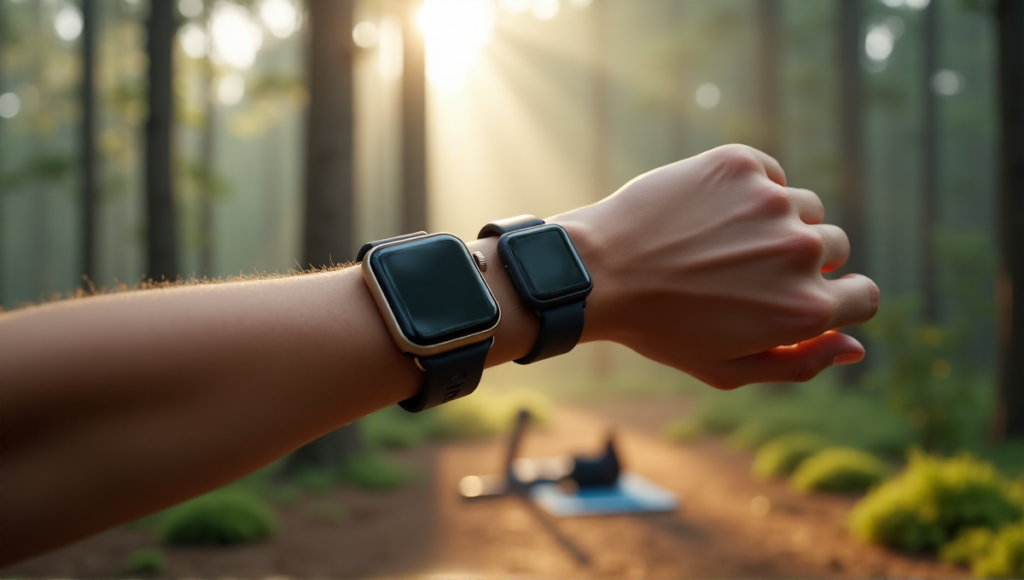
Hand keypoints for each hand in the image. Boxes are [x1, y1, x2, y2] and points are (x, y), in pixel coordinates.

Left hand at [555, 144, 878, 388]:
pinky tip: (709, 212)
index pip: (865, 297)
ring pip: (804, 208)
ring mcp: (772, 202)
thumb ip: (802, 363)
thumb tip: (857, 346)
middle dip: (801, 262)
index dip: (840, 300)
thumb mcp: (729, 368)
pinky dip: (751, 190)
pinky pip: (770, 175)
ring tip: (721, 242)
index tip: (807, 295)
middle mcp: (800, 251)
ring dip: (777, 223)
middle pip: (835, 248)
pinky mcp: (741, 165)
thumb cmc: (660, 328)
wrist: (598, 272)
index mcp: (804, 308)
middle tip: (742, 272)